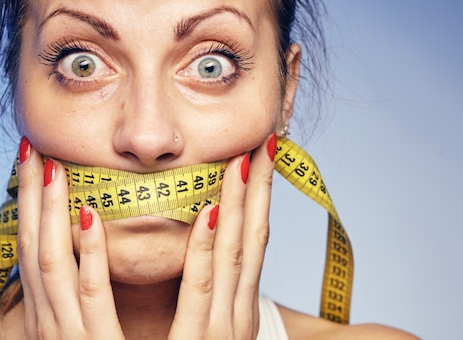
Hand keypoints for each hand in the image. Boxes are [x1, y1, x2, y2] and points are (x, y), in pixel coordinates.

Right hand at [16, 137, 123, 339]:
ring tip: (54, 166)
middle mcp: (51, 323)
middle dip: (32, 200)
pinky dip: (86, 256)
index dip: (32, 207)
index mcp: (51, 317)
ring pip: (53, 264)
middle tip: (31, 151)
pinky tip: (90, 217)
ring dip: (52, 212)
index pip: (36, 251)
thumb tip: (88, 249)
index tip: (34, 163)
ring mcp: (69, 336)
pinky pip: (90, 297)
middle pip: (35, 249)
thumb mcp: (85, 332)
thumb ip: (84, 298)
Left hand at [169, 133, 275, 338]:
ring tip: (240, 158)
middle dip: (259, 188)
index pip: (253, 244)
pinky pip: (196, 287)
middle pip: (251, 239)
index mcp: (238, 312)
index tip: (262, 158)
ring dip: (236, 203)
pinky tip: (206, 211)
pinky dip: (202, 248)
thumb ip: (204, 306)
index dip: (259, 198)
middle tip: (265, 142)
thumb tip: (198, 257)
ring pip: (231, 254)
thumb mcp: (205, 337)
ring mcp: (220, 330)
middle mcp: (237, 316)